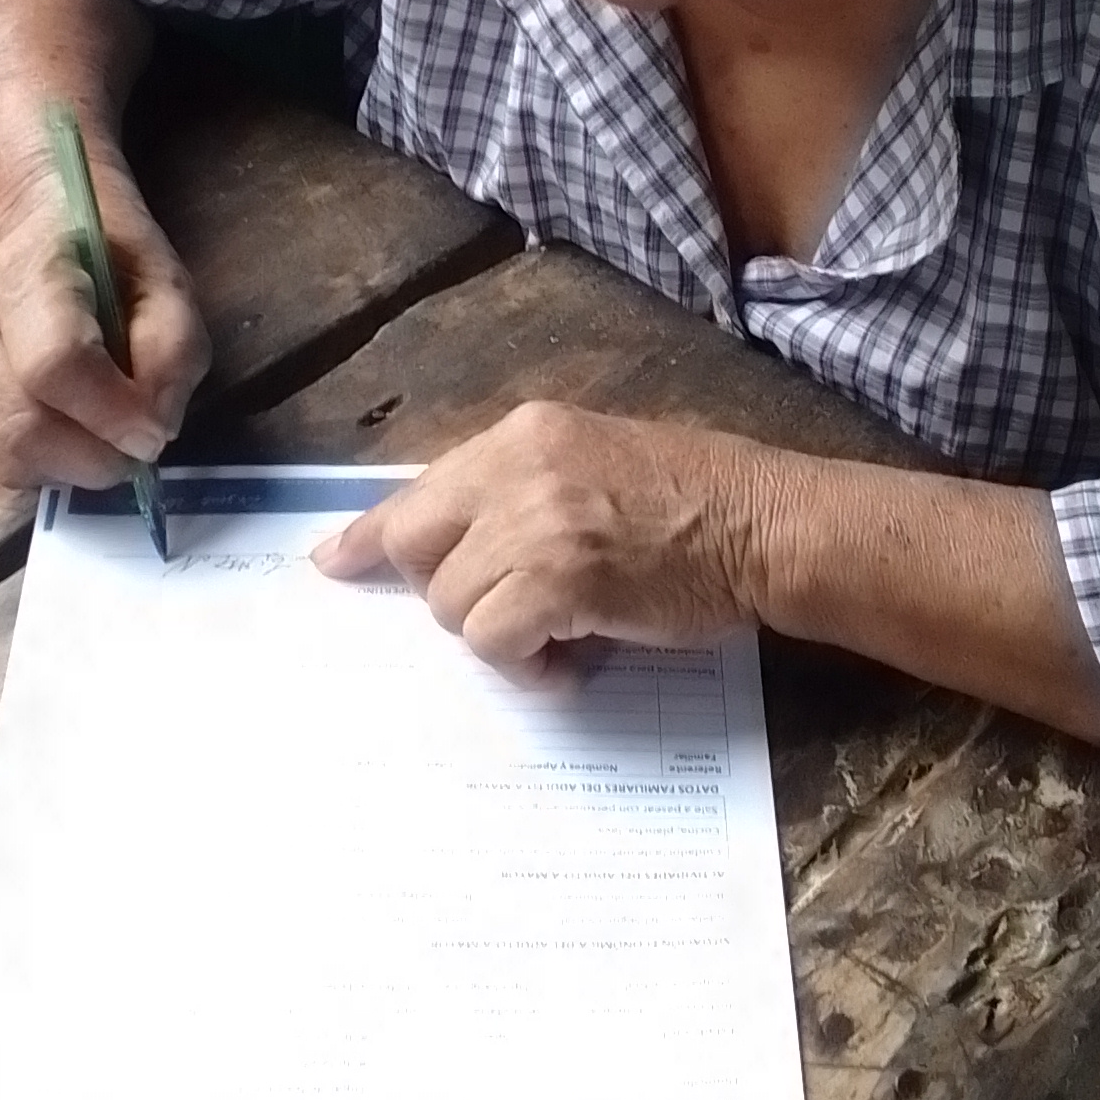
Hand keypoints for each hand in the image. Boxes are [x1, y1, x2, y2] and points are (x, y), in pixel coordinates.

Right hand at [0, 155, 210, 489]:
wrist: (41, 226)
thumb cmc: (114, 256)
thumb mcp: (169, 286)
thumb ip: (173, 352)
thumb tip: (150, 433)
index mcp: (30, 270)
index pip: (53, 364)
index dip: (108, 414)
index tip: (152, 436)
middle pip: (20, 425)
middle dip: (92, 457)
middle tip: (135, 448)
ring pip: (6, 453)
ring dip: (71, 463)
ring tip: (104, 433)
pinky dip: (46, 460)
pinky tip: (68, 424)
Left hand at [310, 403, 768, 665]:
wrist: (765, 523)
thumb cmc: (700, 498)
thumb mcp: (595, 461)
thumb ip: (523, 490)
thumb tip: (458, 543)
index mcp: (524, 434)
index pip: (420, 487)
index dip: (371, 535)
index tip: (334, 562)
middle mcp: (516, 468)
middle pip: (415, 546)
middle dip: (444, 592)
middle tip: (504, 608)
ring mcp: (535, 523)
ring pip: (453, 607)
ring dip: (502, 635)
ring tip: (566, 631)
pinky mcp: (558, 581)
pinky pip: (496, 643)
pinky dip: (528, 666)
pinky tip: (574, 657)